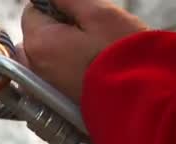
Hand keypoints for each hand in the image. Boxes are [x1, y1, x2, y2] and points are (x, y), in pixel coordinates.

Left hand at [16, 0, 147, 101]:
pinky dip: (62, 70)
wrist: (143, 102)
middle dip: (55, 29)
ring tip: (90, 52)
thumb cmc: (124, 57)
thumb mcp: (99, 14)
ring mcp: (42, 89)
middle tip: (89, 33)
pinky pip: (50, 77)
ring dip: (58, 50)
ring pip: (42, 57)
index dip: (55, 7)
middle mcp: (32, 69)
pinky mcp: (54, 103)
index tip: (80, 13)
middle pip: (35, 36)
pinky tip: (86, 70)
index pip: (31, 12)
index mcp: (38, 45)